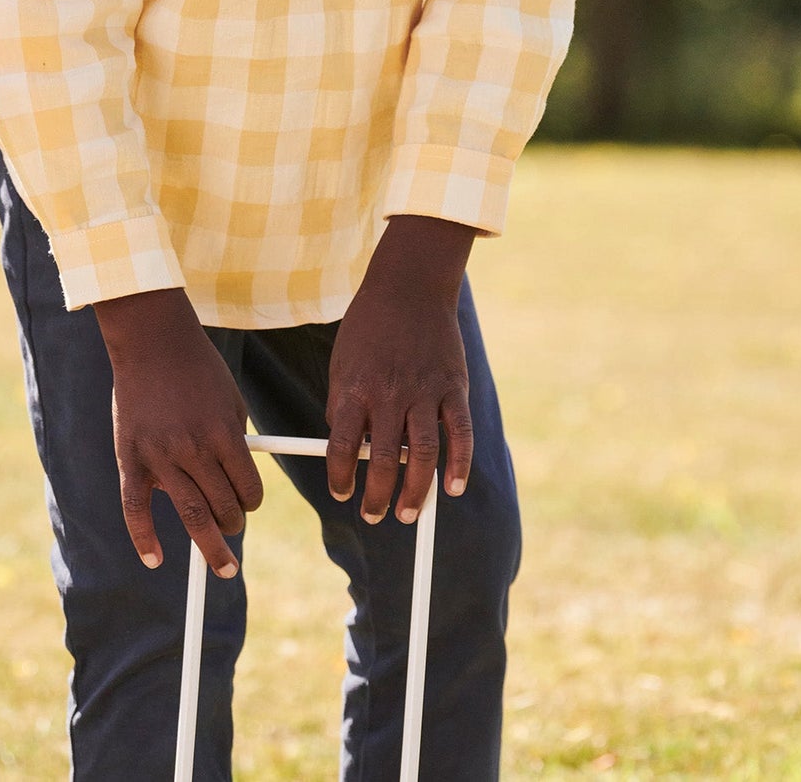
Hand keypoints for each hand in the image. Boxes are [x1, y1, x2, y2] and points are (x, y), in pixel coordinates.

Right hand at [93, 288, 262, 576]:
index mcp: (224, 433)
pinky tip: (154, 560)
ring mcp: (160, 456)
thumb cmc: (199, 370)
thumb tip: (237, 483)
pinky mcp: (131, 458)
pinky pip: (136, 508)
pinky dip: (144, 538)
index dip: (252, 500)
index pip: (247, 488)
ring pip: (189, 514)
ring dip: (210, 544)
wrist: (153, 342)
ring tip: (223, 566)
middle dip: (233, 522)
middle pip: (222, 506)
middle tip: (233, 527)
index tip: (250, 503)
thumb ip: (234, 442)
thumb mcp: (230, 401)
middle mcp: (194, 449)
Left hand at [325, 216, 476, 524]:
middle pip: (384, 460)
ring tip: (408, 514)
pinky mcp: (453, 386)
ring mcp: (425, 391)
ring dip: (416, 491)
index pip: (343, 447)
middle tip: (374, 515)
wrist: (409, 286)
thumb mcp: (342, 362)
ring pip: (423, 454)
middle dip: (378, 496)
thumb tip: (347, 448)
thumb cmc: (370, 327)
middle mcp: (390, 394)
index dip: (340, 477)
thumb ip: (343, 404)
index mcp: (356, 388)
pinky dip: (459, 464)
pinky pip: (459, 433)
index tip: (342, 494)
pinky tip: (453, 488)